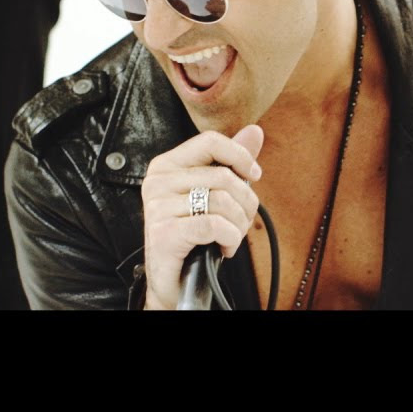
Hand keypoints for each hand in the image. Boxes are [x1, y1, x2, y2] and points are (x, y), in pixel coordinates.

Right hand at [140, 125, 263, 309]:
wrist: (175, 281)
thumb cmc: (194, 235)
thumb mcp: (213, 194)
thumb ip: (231, 162)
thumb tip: (255, 130)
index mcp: (167, 164)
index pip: (210, 140)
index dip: (240, 156)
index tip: (254, 175)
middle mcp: (157, 181)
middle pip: (223, 175)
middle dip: (246, 202)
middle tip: (243, 221)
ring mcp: (157, 207)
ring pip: (222, 201)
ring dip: (239, 224)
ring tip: (233, 236)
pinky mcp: (164, 233)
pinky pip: (214, 224)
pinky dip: (230, 238)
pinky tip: (225, 248)